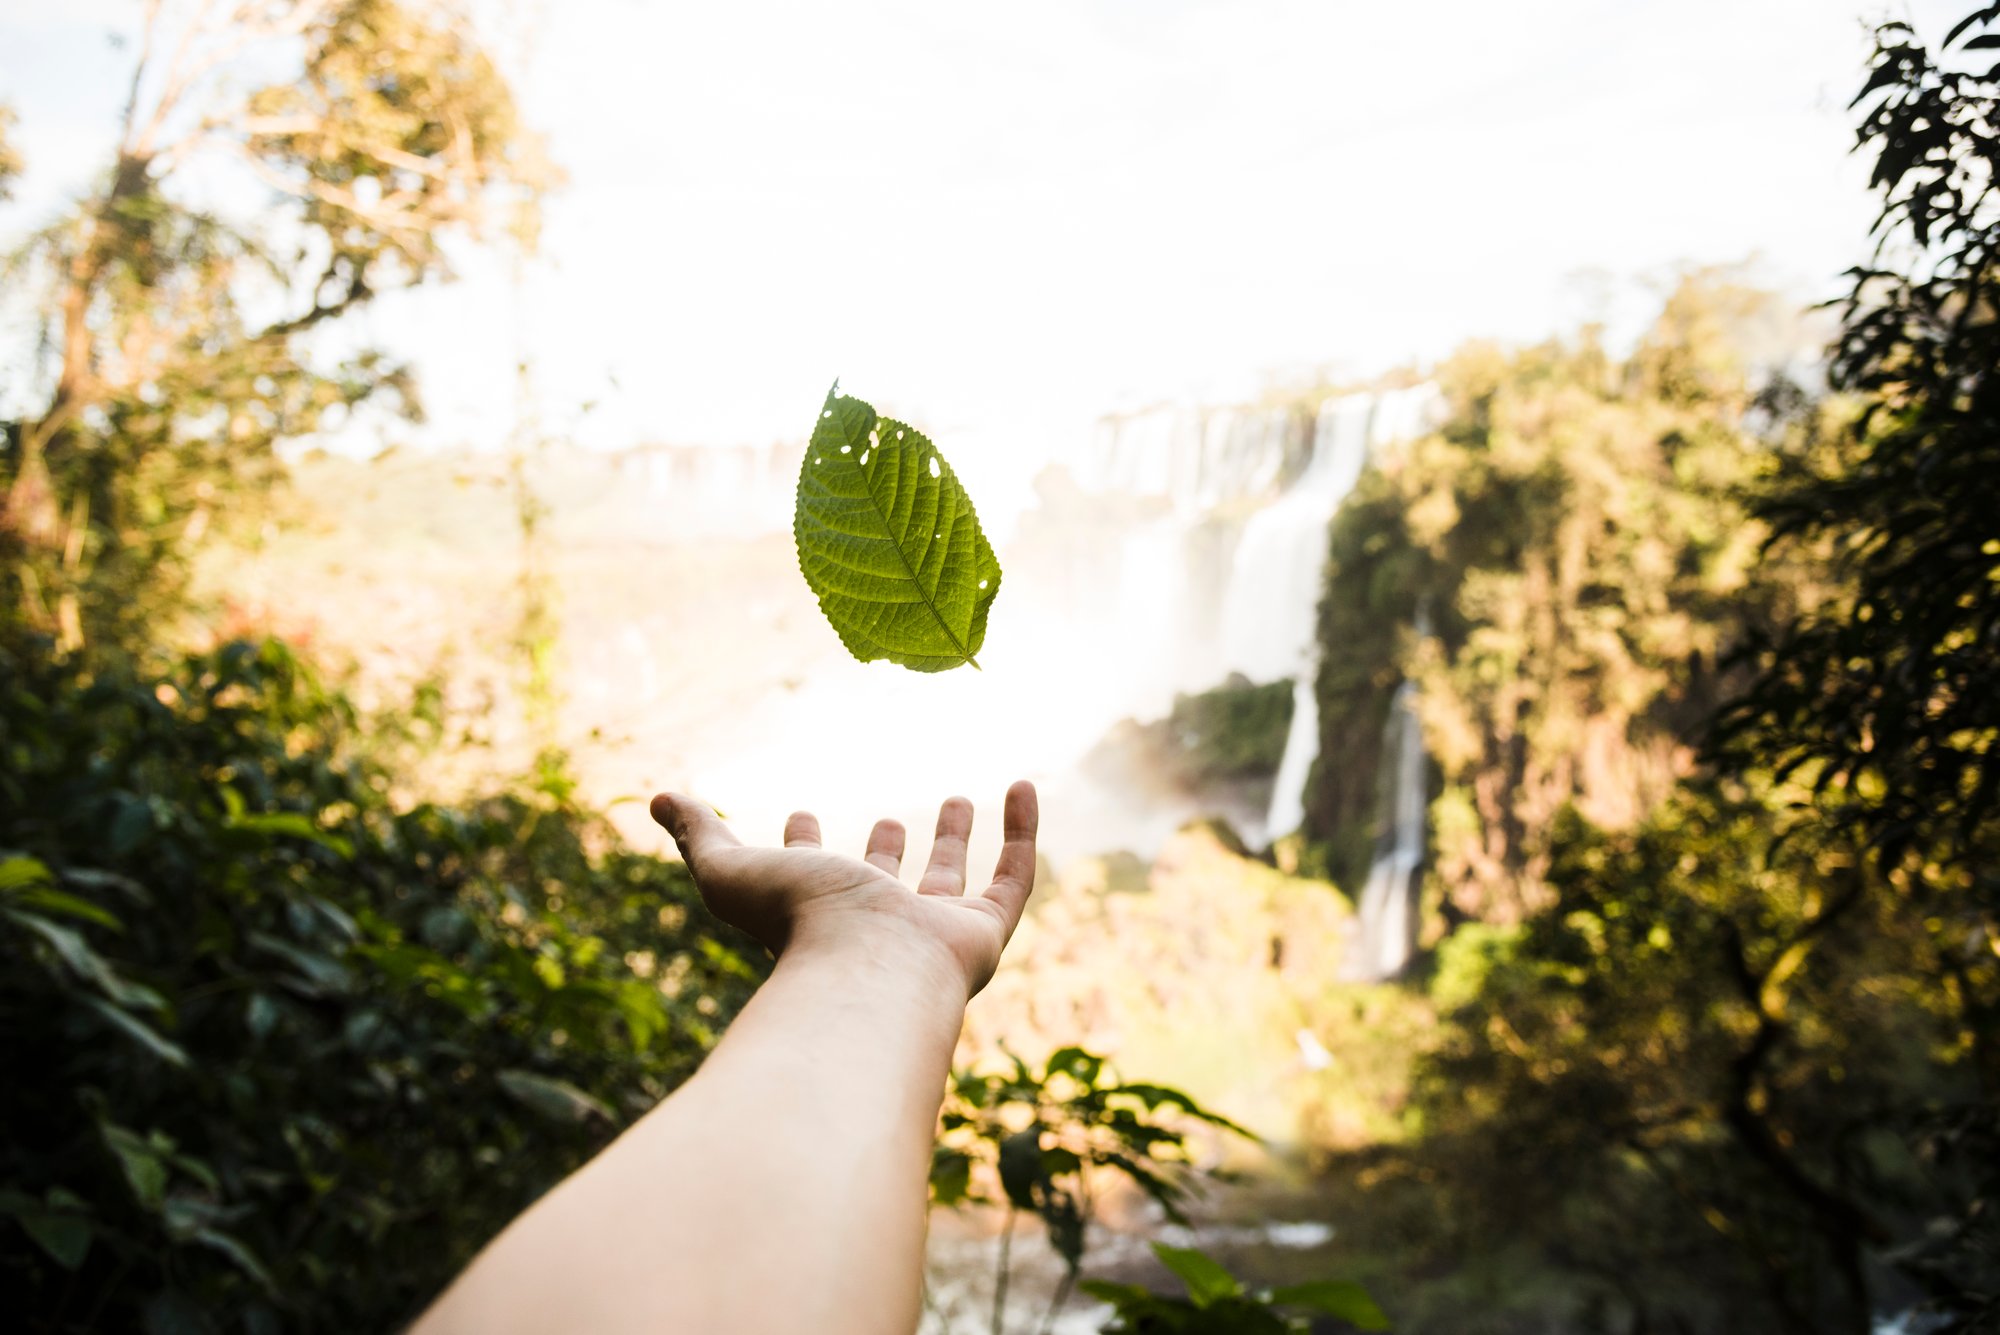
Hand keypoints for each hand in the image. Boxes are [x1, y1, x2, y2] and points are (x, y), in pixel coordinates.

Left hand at [648, 781, 1038, 999]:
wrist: (866, 970)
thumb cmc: (794, 924)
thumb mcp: (731, 870)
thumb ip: (699, 835)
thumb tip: (659, 798)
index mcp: (814, 918)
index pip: (807, 881)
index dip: (801, 847)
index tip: (799, 811)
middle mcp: (874, 930)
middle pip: (883, 888)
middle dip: (886, 852)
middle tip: (891, 818)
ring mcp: (931, 935)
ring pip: (947, 885)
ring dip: (952, 842)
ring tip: (956, 797)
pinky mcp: (983, 934)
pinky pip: (1013, 878)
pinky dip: (1022, 832)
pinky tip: (1023, 786)